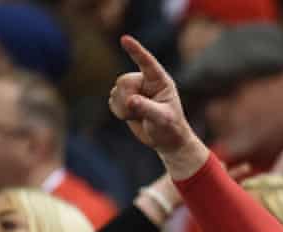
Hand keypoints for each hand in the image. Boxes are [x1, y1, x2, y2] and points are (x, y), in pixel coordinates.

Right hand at [110, 35, 208, 179]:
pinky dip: (119, 111)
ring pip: (116, 91)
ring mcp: (134, 89)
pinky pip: (112, 100)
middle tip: (138, 112)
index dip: (136, 50)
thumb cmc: (170, 128)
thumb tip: (131, 100)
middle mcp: (146, 82)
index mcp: (160, 81)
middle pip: (124, 81)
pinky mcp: (125, 98)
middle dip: (127, 98)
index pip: (146, 63)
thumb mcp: (162, 119)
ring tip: (139, 116)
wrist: (166, 140)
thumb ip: (147, 108)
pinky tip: (131, 117)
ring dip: (123, 108)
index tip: (125, 39)